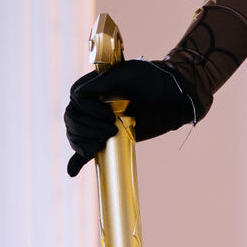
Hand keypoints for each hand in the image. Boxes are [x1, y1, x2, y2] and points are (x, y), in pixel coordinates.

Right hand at [64, 59, 193, 176]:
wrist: (174, 99)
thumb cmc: (154, 81)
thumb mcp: (131, 75)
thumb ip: (105, 82)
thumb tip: (77, 95)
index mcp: (95, 85)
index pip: (76, 98)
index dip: (87, 109)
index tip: (109, 115)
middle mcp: (92, 104)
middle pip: (72, 118)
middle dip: (87, 128)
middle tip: (111, 131)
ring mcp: (97, 122)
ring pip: (75, 134)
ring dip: (83, 142)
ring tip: (101, 146)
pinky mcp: (105, 139)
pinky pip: (83, 150)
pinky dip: (76, 161)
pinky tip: (73, 171)